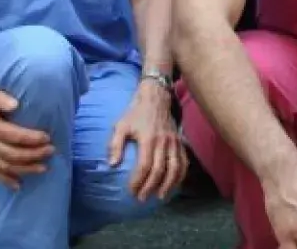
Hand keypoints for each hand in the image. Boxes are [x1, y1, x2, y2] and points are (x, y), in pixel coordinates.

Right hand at [0, 81, 55, 189]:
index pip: (13, 135)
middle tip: (51, 151)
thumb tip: (15, 105)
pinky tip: (18, 185)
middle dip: (33, 154)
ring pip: (3, 165)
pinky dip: (4, 179)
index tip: (47, 137)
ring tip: (43, 168)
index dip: (31, 138)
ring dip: (24, 169)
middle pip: (11, 153)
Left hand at [108, 81, 188, 202]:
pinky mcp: (180, 142)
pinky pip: (184, 161)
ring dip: (168, 184)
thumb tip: (112, 165)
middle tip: (142, 198)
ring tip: (160, 196)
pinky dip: (180, 175)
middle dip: (150, 187)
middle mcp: (163, 142)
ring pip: (175, 168)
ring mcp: (174, 142)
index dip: (138, 181)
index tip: (131, 191)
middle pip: (160, 170)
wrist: (156, 98)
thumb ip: (115, 145)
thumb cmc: (135, 113)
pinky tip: (174, 184)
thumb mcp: (120, 125)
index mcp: (148, 139)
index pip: (144, 166)